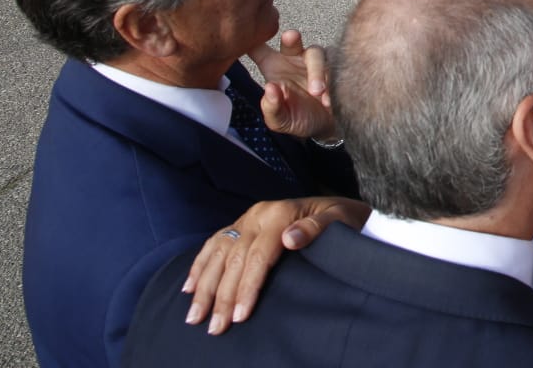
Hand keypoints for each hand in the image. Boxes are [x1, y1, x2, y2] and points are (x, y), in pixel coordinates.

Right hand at [182, 197, 368, 332]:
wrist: (342, 205)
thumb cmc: (344, 218)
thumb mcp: (340, 220)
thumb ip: (316, 228)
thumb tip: (290, 239)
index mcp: (280, 214)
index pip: (258, 256)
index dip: (248, 287)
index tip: (241, 316)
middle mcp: (259, 214)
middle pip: (234, 259)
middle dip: (223, 297)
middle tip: (215, 328)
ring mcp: (247, 218)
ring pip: (218, 254)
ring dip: (204, 286)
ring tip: (195, 317)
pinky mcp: (242, 224)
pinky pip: (214, 244)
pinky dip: (199, 266)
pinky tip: (188, 287)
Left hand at [249, 30, 336, 139]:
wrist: (327, 127)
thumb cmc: (298, 118)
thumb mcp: (280, 121)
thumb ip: (272, 108)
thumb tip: (270, 89)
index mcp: (274, 67)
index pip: (258, 49)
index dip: (253, 40)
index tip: (250, 38)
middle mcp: (294, 59)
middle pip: (291, 40)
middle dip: (291, 37)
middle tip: (291, 37)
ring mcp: (316, 61)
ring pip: (316, 54)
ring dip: (316, 70)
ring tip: (317, 92)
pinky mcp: (336, 66)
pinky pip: (337, 66)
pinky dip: (332, 81)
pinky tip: (329, 99)